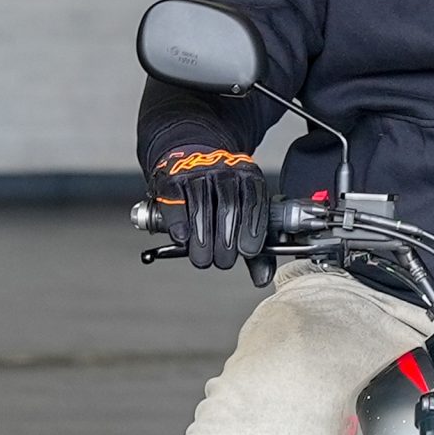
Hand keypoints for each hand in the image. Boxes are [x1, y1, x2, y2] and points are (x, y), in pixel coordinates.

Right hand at [152, 147, 268, 270]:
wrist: (191, 156)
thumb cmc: (220, 192)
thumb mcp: (244, 212)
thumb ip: (254, 244)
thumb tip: (263, 278)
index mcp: (248, 176)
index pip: (255, 201)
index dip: (252, 229)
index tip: (248, 252)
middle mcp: (224, 171)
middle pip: (228, 207)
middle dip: (226, 240)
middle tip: (223, 262)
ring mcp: (197, 172)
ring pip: (201, 206)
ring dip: (202, 239)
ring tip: (203, 260)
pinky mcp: (171, 178)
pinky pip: (175, 200)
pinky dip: (179, 222)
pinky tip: (182, 238)